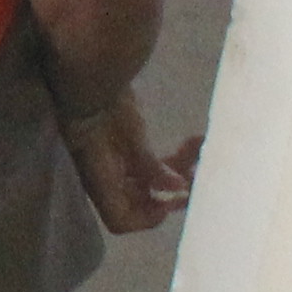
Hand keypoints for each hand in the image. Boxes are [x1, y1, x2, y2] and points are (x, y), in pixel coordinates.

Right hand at [60, 93, 200, 233]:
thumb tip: (175, 189)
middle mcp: (107, 177)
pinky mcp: (126, 148)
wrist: (91, 72)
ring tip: (200, 153)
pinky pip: (154, 163)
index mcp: (101, 179)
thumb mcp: (129, 132)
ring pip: (154, 183)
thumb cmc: (106, 103)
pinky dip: (175, 159)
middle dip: (172, 195)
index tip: (172, 201)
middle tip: (197, 181)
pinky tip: (194, 141)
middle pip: (140, 204)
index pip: (121, 220)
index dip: (148, 218)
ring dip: (180, 173)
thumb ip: (149, 164)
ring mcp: (117, 163)